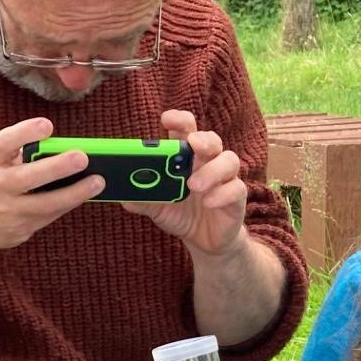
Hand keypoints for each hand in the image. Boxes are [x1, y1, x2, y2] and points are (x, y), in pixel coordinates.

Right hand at [0, 117, 101, 252]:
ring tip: (97, 182)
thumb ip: (27, 153)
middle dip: (56, 167)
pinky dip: (70, 204)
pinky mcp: (22, 228)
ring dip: (74, 192)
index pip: (4, 143)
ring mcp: (9, 210)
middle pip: (27, 177)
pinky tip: (86, 195)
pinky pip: (51, 215)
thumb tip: (66, 146)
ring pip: (44, 203)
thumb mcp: (3, 163)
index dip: (25, 132)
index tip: (47, 125)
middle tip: (82, 157)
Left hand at [122, 110, 247, 257]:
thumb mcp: (157, 208)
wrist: (204, 241)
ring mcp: (224, 179)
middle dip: (202, 138)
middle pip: (211, 139)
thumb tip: (123, 195)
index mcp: (186, 157)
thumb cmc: (180, 214)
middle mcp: (207, 162)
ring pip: (229, 160)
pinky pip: (236, 189)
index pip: (185, 130)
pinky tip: (208, 203)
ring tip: (194, 185)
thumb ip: (142, 200)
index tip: (166, 119)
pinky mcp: (236, 198)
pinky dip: (222, 194)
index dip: (179, 121)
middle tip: (192, 144)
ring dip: (212, 170)